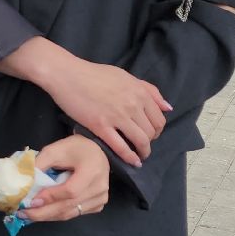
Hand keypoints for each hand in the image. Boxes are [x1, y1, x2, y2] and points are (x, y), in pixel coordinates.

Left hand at [20, 135, 110, 222]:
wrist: (97, 151)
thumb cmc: (75, 148)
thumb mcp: (55, 150)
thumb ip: (40, 165)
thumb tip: (24, 184)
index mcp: (92, 171)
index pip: (70, 191)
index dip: (50, 197)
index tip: (31, 202)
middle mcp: (99, 188)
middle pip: (69, 206)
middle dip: (43, 212)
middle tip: (23, 213)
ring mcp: (100, 199)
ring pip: (70, 214)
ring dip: (48, 216)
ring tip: (29, 215)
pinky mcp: (98, 205)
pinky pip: (75, 214)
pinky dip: (58, 214)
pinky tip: (44, 213)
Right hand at [44, 58, 170, 167]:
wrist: (66, 75)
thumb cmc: (93, 74)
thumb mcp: (125, 76)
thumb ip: (148, 89)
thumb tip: (168, 107)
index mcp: (139, 92)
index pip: (159, 118)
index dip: (157, 130)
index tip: (150, 134)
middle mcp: (132, 105)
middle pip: (151, 132)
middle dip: (150, 142)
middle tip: (142, 145)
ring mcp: (117, 116)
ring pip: (140, 141)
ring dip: (143, 152)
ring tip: (139, 156)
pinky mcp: (100, 126)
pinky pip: (120, 146)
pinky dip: (129, 157)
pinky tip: (132, 162)